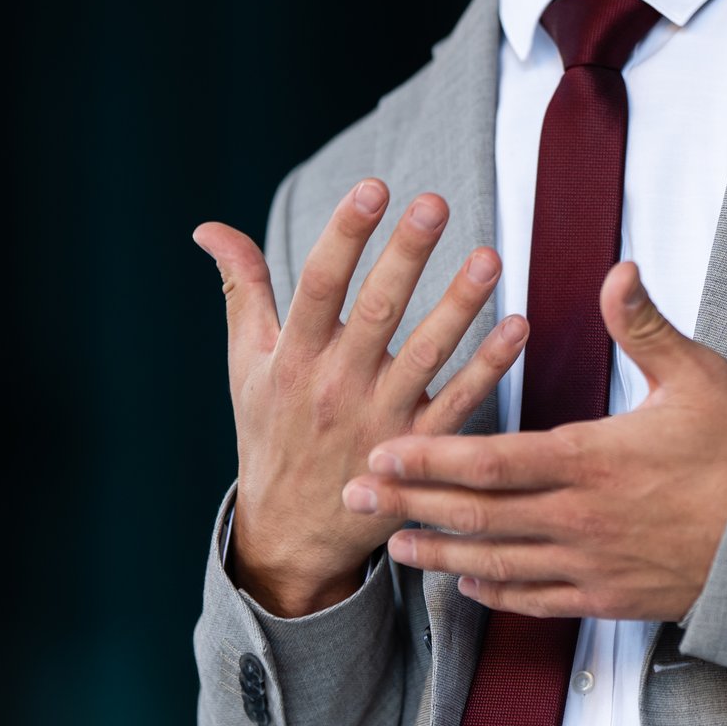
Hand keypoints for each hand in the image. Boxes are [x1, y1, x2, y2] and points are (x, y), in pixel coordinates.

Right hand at [195, 182, 527, 618]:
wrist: (288, 537)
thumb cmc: (268, 434)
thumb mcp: (245, 364)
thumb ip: (241, 290)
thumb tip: (209, 226)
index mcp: (292, 359)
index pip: (318, 285)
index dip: (345, 235)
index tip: (372, 188)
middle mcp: (335, 387)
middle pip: (377, 312)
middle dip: (406, 256)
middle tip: (435, 204)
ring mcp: (380, 422)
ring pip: (426, 356)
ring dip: (460, 306)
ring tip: (490, 257)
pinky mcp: (419, 454)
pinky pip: (460, 404)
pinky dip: (490, 367)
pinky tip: (517, 325)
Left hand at [345, 261, 726, 620]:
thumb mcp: (697, 375)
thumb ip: (644, 325)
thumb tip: (618, 271)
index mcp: (592, 459)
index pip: (493, 460)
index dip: (432, 457)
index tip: (385, 449)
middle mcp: (580, 518)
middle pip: (477, 514)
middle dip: (409, 503)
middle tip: (355, 493)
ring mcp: (590, 563)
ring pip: (496, 562)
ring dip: (438, 551)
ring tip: (392, 544)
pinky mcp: (606, 596)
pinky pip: (535, 600)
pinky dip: (493, 592)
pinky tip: (465, 583)